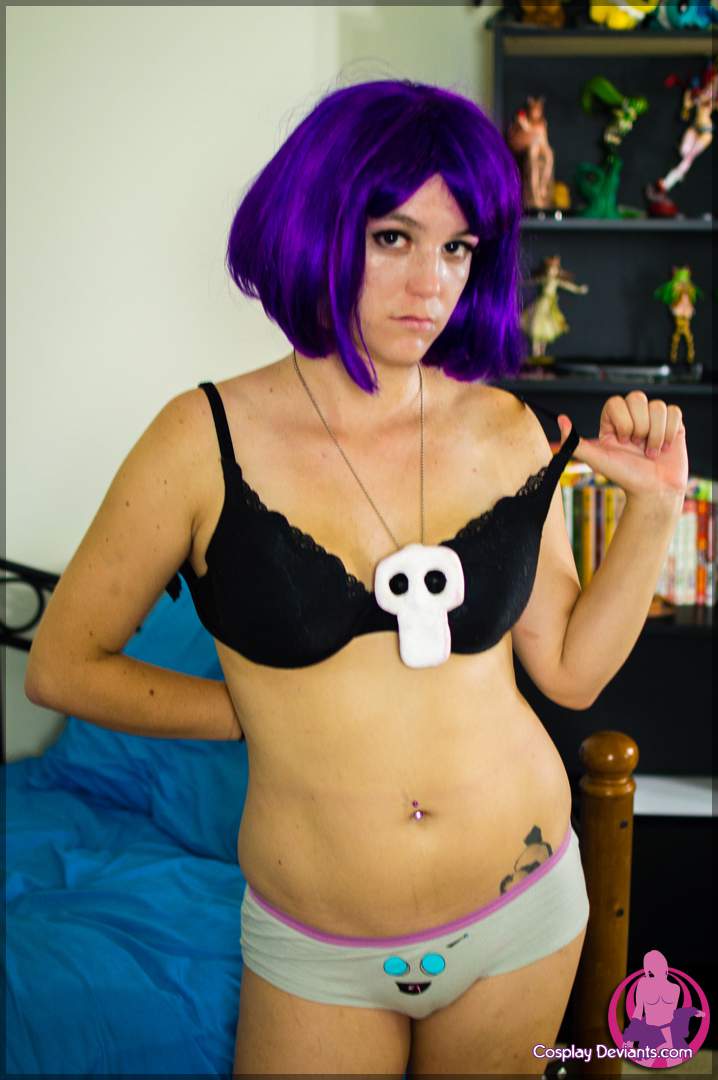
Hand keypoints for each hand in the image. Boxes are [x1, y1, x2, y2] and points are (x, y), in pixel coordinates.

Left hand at [556, 391, 688, 501]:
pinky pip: (674, 411)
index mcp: (613, 421)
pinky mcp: (672, 424)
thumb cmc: (625, 477)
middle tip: (637, 447)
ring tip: (651, 452)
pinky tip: (664, 447)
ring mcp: (653, 420)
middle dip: (639, 427)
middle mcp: (633, 417)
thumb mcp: (597, 460)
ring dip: (655, 434)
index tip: (623, 442)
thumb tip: (561, 420)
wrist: (653, 491)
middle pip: (637, 397)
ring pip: (658, 406)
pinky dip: (670, 432)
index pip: (615, 402)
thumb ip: (576, 442)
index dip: (622, 421)